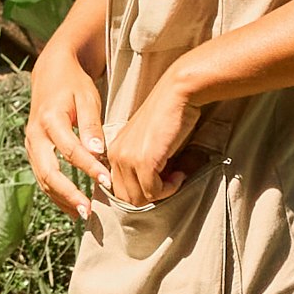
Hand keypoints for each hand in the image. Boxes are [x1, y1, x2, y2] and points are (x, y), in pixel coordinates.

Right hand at [20, 37, 116, 224]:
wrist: (50, 73)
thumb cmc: (74, 85)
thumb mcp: (87, 98)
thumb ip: (91, 125)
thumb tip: (97, 152)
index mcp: (50, 119)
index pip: (70, 150)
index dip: (89, 168)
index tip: (107, 182)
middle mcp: (35, 135)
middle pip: (48, 172)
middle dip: (68, 193)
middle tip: (87, 211)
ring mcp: (31, 145)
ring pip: (43, 179)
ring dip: (62, 198)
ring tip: (83, 213)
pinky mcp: (33, 151)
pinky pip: (42, 177)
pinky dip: (56, 194)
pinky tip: (72, 206)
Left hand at [101, 76, 208, 205]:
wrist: (177, 94)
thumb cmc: (168, 115)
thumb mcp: (146, 142)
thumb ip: (141, 164)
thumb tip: (151, 191)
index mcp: (113, 151)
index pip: (119, 189)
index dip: (142, 192)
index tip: (161, 181)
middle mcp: (115, 155)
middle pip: (126, 198)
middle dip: (150, 197)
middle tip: (170, 182)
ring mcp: (128, 159)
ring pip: (139, 199)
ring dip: (161, 194)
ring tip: (176, 176)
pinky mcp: (144, 162)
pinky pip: (154, 191)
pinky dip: (170, 189)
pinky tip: (180, 174)